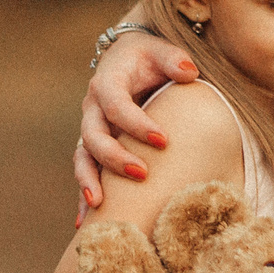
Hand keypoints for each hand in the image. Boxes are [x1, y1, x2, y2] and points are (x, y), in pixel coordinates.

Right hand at [74, 29, 198, 222]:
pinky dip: (84, 195)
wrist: (126, 58)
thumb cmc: (147, 56)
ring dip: (89, 181)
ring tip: (99, 205)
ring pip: (83, 157)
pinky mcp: (94, 146)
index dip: (136, 124)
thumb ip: (174, 58)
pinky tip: (85, 224)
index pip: (116, 105)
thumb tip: (190, 72)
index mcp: (108, 83)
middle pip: (94, 136)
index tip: (163, 141)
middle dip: (115, 157)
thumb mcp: (160, 49)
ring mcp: (91, 128)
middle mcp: (93, 108)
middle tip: (141, 174)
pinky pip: (86, 171)